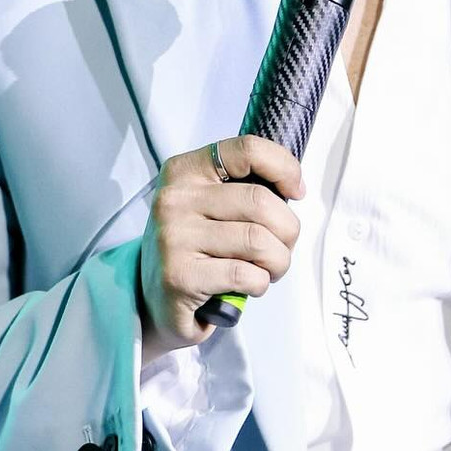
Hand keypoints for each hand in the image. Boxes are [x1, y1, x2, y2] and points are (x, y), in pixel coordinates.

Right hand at [138, 136, 304, 365]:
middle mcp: (174, 198)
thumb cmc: (196, 248)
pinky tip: (249, 285)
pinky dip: (260, 283)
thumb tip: (293, 187)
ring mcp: (173, 237)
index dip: (284, 169)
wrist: (155, 300)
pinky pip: (245, 274)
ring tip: (269, 269)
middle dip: (288, 230)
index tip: (295, 192)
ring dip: (278, 261)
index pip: (246, 150)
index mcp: (184, 171)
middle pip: (260, 201)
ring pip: (258, 240)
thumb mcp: (209, 205)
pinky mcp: (179, 276)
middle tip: (283, 246)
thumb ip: (243, 187)